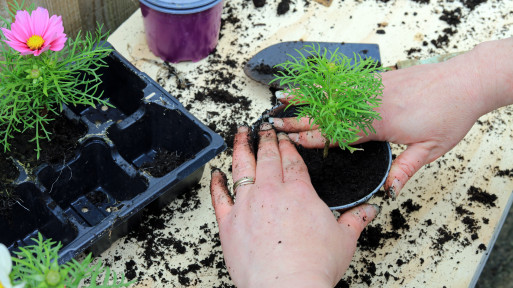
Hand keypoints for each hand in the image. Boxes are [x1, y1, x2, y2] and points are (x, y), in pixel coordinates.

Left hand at [210, 124, 378, 287]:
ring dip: (241, 147)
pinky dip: (217, 183)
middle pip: (267, 157)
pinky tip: (216, 174)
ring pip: (241, 167)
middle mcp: (270, 192)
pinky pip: (219, 196)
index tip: (284, 138)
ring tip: (240, 134)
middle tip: (263, 127)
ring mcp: (247, 205)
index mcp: (299, 192)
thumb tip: (369, 209)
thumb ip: (355, 219)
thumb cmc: (313, 266)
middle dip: (265, 139)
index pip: (292, 160)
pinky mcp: (229, 222)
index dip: (287, 146)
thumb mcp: (344, 240)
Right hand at [270, 38, 512, 198]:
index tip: (292, 142)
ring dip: (305, 98)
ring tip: (282, 98)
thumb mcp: (431, 149)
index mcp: (380, 124)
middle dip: (299, 119)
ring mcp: (372, 89)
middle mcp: (371, 104)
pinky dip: (324, 85)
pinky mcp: (376, 79)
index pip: (338, 134)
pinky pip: (343, 83)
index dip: (313, 139)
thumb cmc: (450, 114)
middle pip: (327, 113)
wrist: (463, 82)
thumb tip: (389, 190)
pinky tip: (312, 85)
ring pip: (331, 95)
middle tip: (276, 123)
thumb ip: (405, 169)